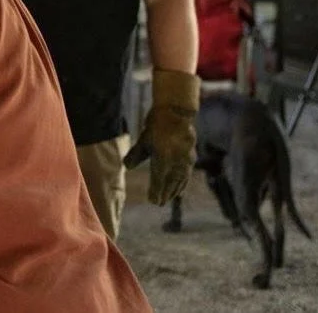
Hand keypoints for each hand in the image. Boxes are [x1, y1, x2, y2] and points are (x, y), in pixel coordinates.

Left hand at [124, 69, 198, 203]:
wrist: (177, 113)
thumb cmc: (156, 125)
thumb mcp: (144, 139)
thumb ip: (136, 155)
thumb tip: (127, 167)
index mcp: (163, 160)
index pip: (158, 181)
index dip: (156, 192)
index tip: (153, 201)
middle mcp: (175, 164)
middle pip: (170, 183)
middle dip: (165, 194)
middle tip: (159, 202)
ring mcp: (185, 162)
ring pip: (180, 181)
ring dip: (174, 190)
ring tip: (170, 198)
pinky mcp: (190, 158)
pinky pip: (186, 175)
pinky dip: (183, 183)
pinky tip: (181, 188)